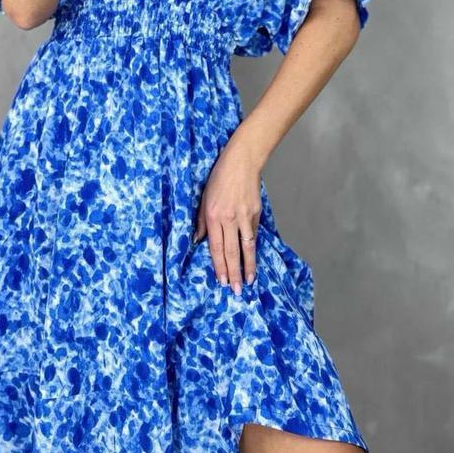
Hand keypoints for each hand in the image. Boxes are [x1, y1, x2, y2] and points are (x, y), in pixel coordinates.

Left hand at [193, 137, 262, 295]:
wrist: (241, 162)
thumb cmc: (219, 177)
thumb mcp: (203, 197)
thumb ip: (201, 221)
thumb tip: (197, 240)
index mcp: (213, 215)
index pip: (216, 247)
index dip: (219, 266)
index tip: (222, 281)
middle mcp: (229, 218)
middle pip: (232, 251)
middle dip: (234, 273)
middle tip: (237, 290)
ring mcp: (244, 216)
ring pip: (247, 247)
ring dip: (248, 266)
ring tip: (249, 281)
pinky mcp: (256, 213)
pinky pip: (253, 234)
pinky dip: (252, 249)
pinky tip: (252, 259)